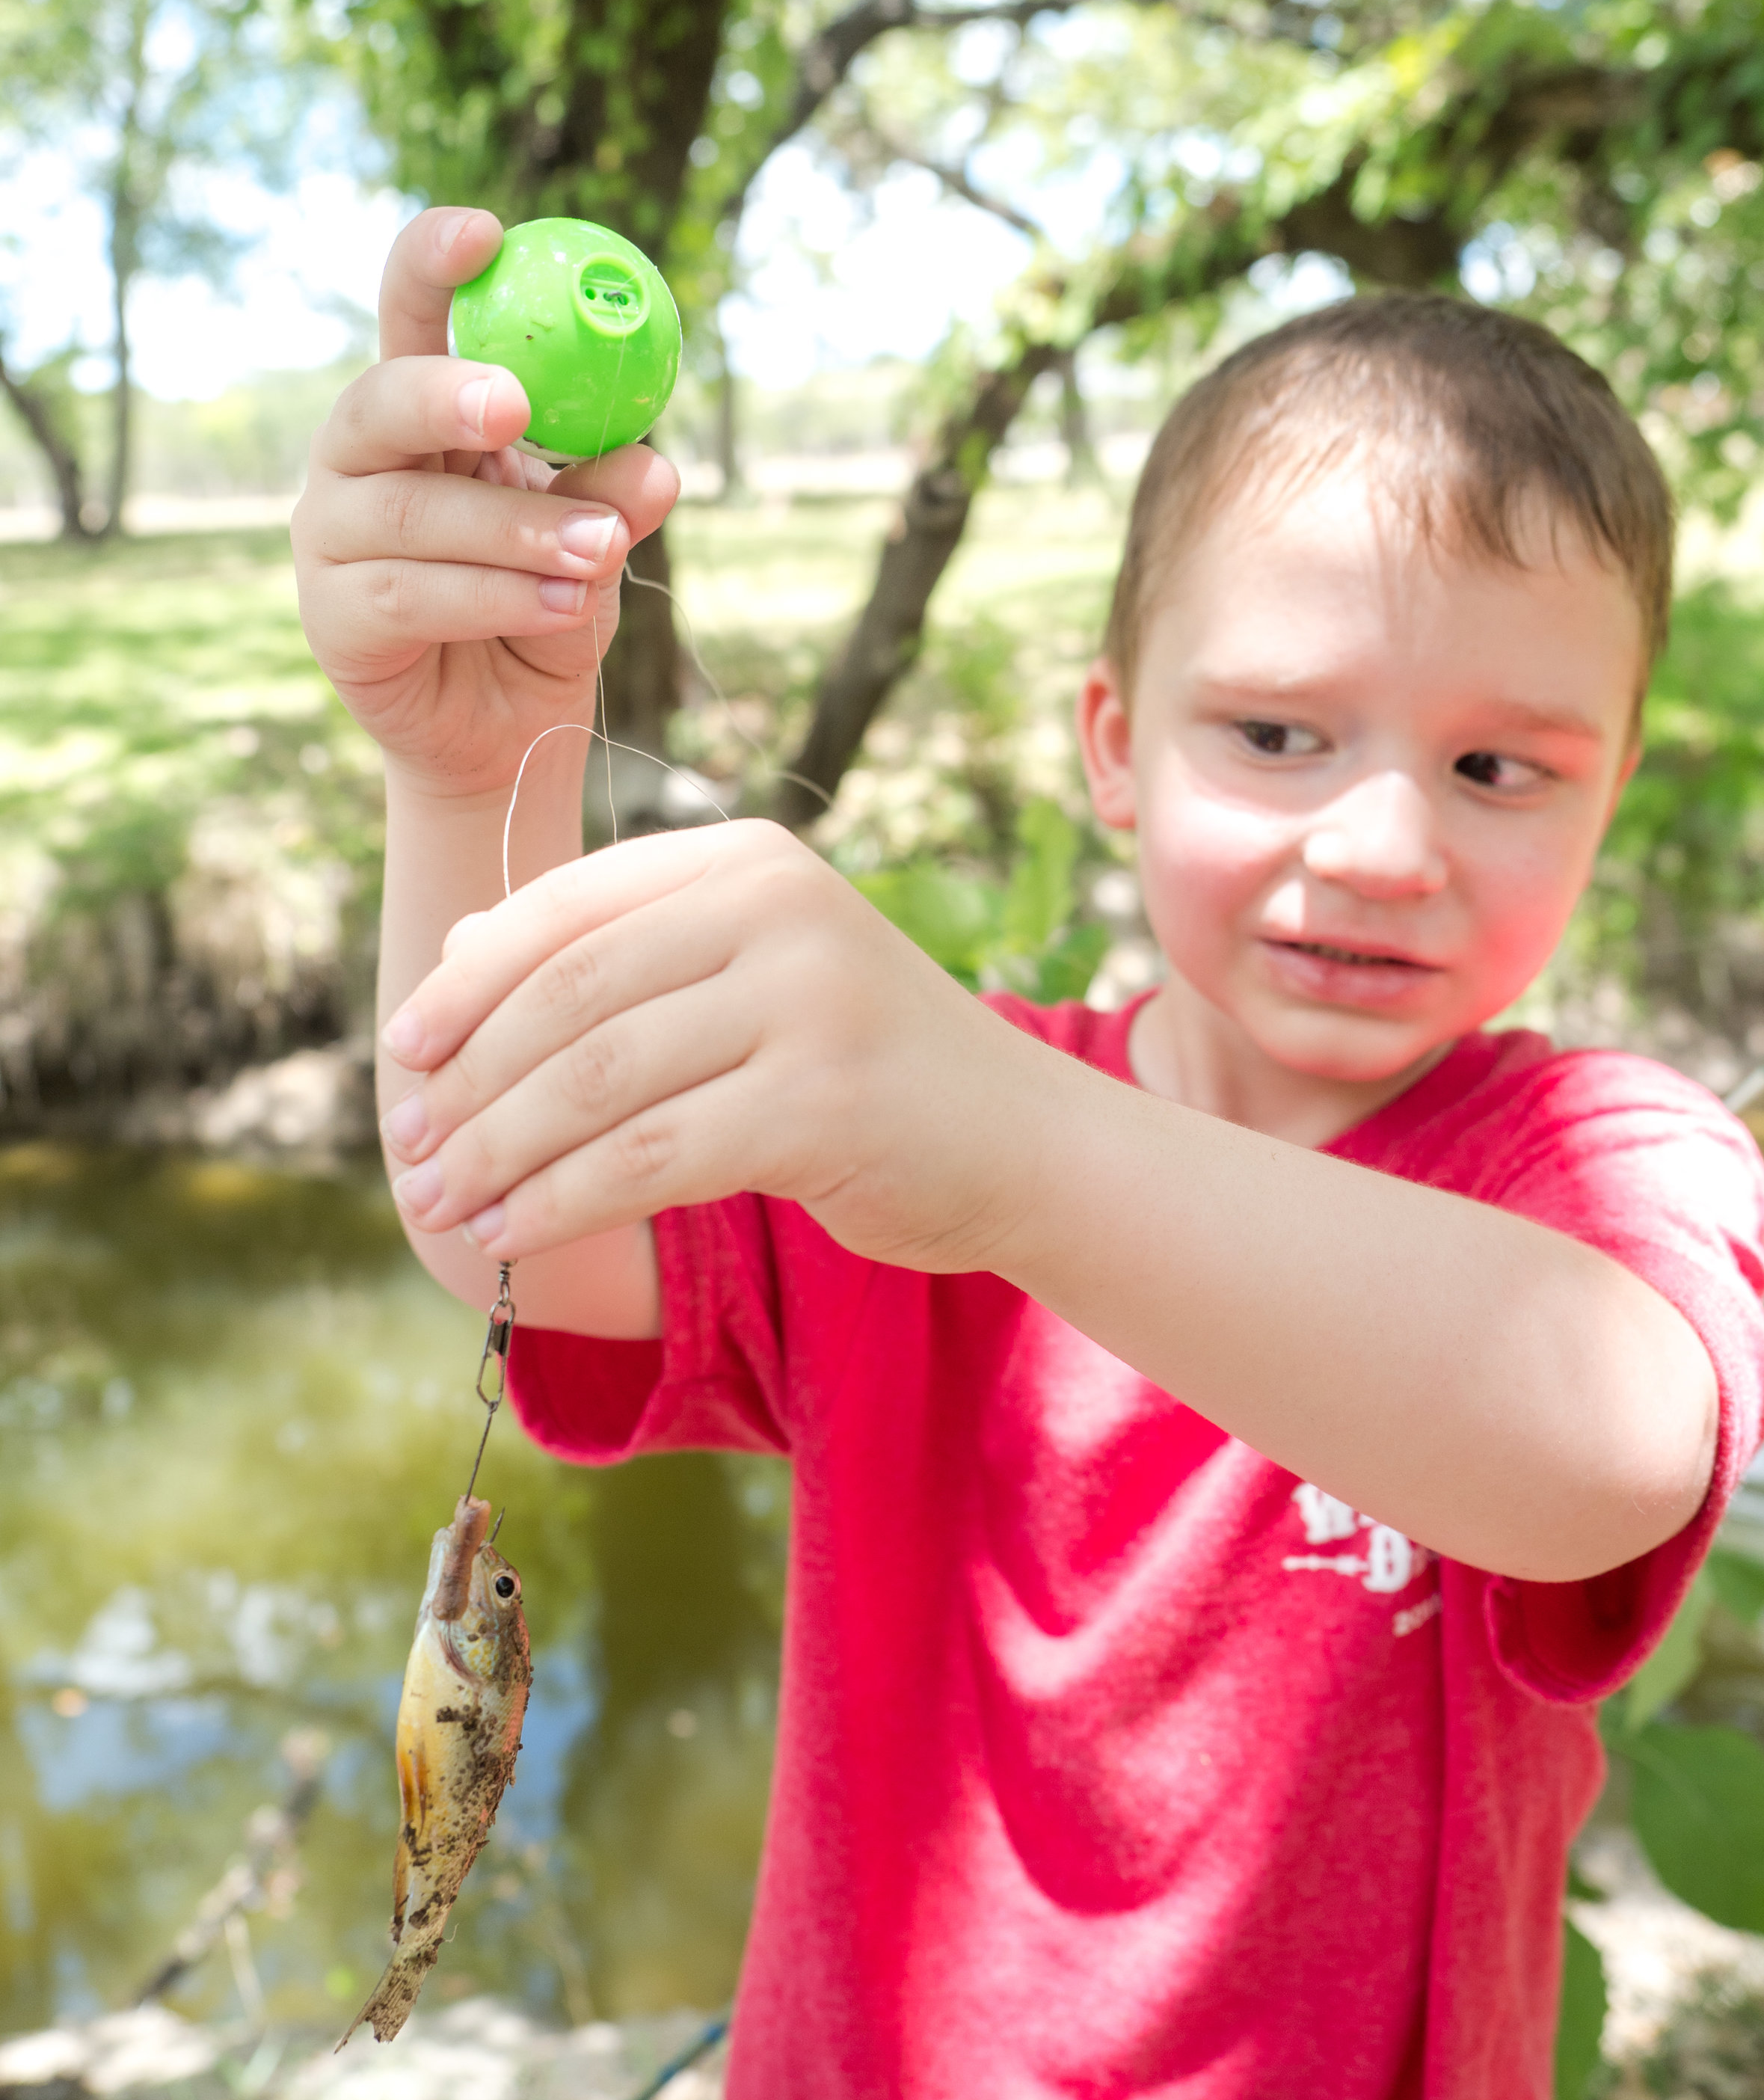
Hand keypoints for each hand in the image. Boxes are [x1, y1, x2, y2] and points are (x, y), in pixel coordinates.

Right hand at [291, 206, 678, 801]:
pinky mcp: (332, 618)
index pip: (409, 313)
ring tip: (599, 555)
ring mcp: (331, 538)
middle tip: (515, 406)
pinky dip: (493, 597)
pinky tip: (562, 604)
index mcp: (421, 411)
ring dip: (512, 531)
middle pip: (378, 400)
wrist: (505, 734)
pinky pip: (407, 595)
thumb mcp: (596, 547)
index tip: (485, 233)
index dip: (432, 264)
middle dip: (445, 395)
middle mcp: (359, 460)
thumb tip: (659, 465)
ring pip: (408, 513)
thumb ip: (614, 501)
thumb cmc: (544, 606)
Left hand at [375, 819, 1059, 1272]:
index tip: (401, 1051)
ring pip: (591, 1083)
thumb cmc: (868, 1070)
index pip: (568, 906)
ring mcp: (805, 1003)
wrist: (1025, 1143)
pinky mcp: (817, 1105)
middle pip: (565, 996)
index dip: (468, 983)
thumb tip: (456, 961)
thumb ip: (631, 961)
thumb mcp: (754, 981)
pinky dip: (557, 1203)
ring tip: (438, 1205)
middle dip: (467, 1083)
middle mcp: (778, 911)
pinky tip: (508, 1237)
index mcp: (750, 862)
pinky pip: (642, 1157)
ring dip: (495, 1154)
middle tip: (406, 1149)